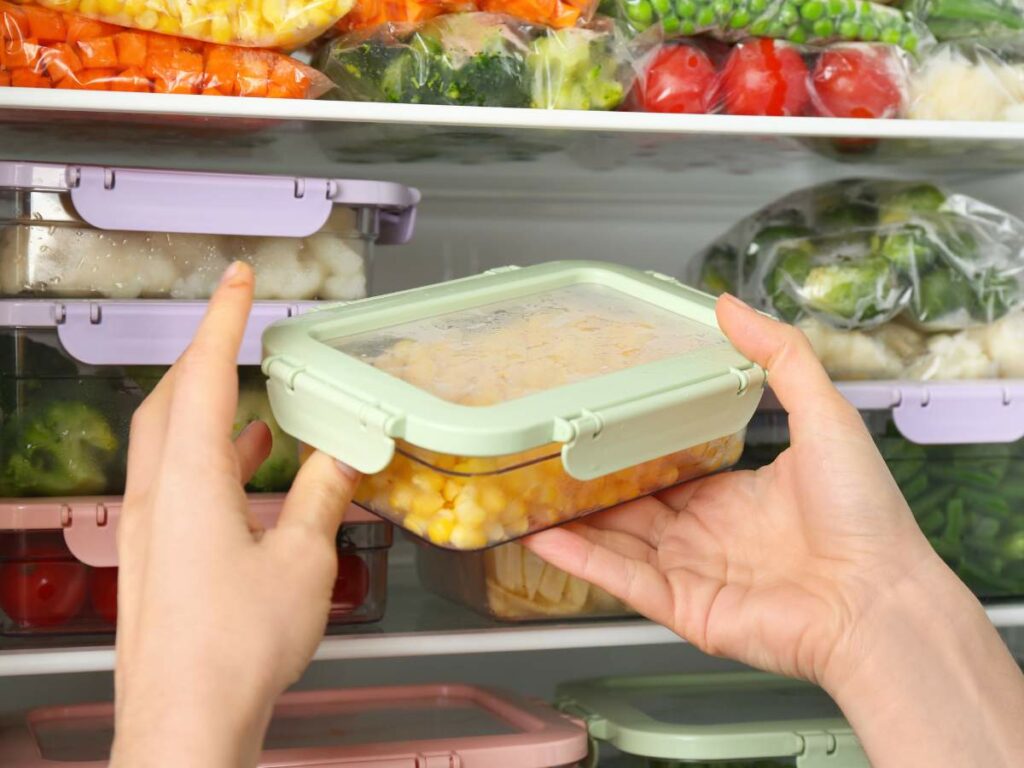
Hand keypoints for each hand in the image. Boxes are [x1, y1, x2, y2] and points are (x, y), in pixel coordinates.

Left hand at [110, 262, 360, 767]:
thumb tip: (344, 454)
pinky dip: (210, 460)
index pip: (198, 375)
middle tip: (236, 327)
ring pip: (169, 444)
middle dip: (203, 355)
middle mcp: (155, 497)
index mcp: (187, 482)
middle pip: (168, 401)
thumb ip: (321, 495)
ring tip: (253, 398)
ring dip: (208, 410)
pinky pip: (177, 484)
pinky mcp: (155, 560)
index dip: (220, 319)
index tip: (236, 279)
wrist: (185, 725)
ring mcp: (148, 530)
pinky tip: (247, 468)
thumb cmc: (235, 649)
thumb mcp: (301, 560)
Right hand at [528, 293, 934, 686]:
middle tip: (545, 457)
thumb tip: (730, 305)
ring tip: (524, 496)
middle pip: (632, 508)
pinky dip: (581, 561)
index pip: (668, 471)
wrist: (881, 599)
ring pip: (616, 543)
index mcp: (736, 496)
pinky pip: (622, 582)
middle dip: (590, 486)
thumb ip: (779, 356)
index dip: (631, 451)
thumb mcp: (825, 414)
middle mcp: (710, 535)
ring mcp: (693, 574)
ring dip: (571, 522)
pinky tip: (542, 537)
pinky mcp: (684, 609)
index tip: (595, 424)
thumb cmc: (864, 515)